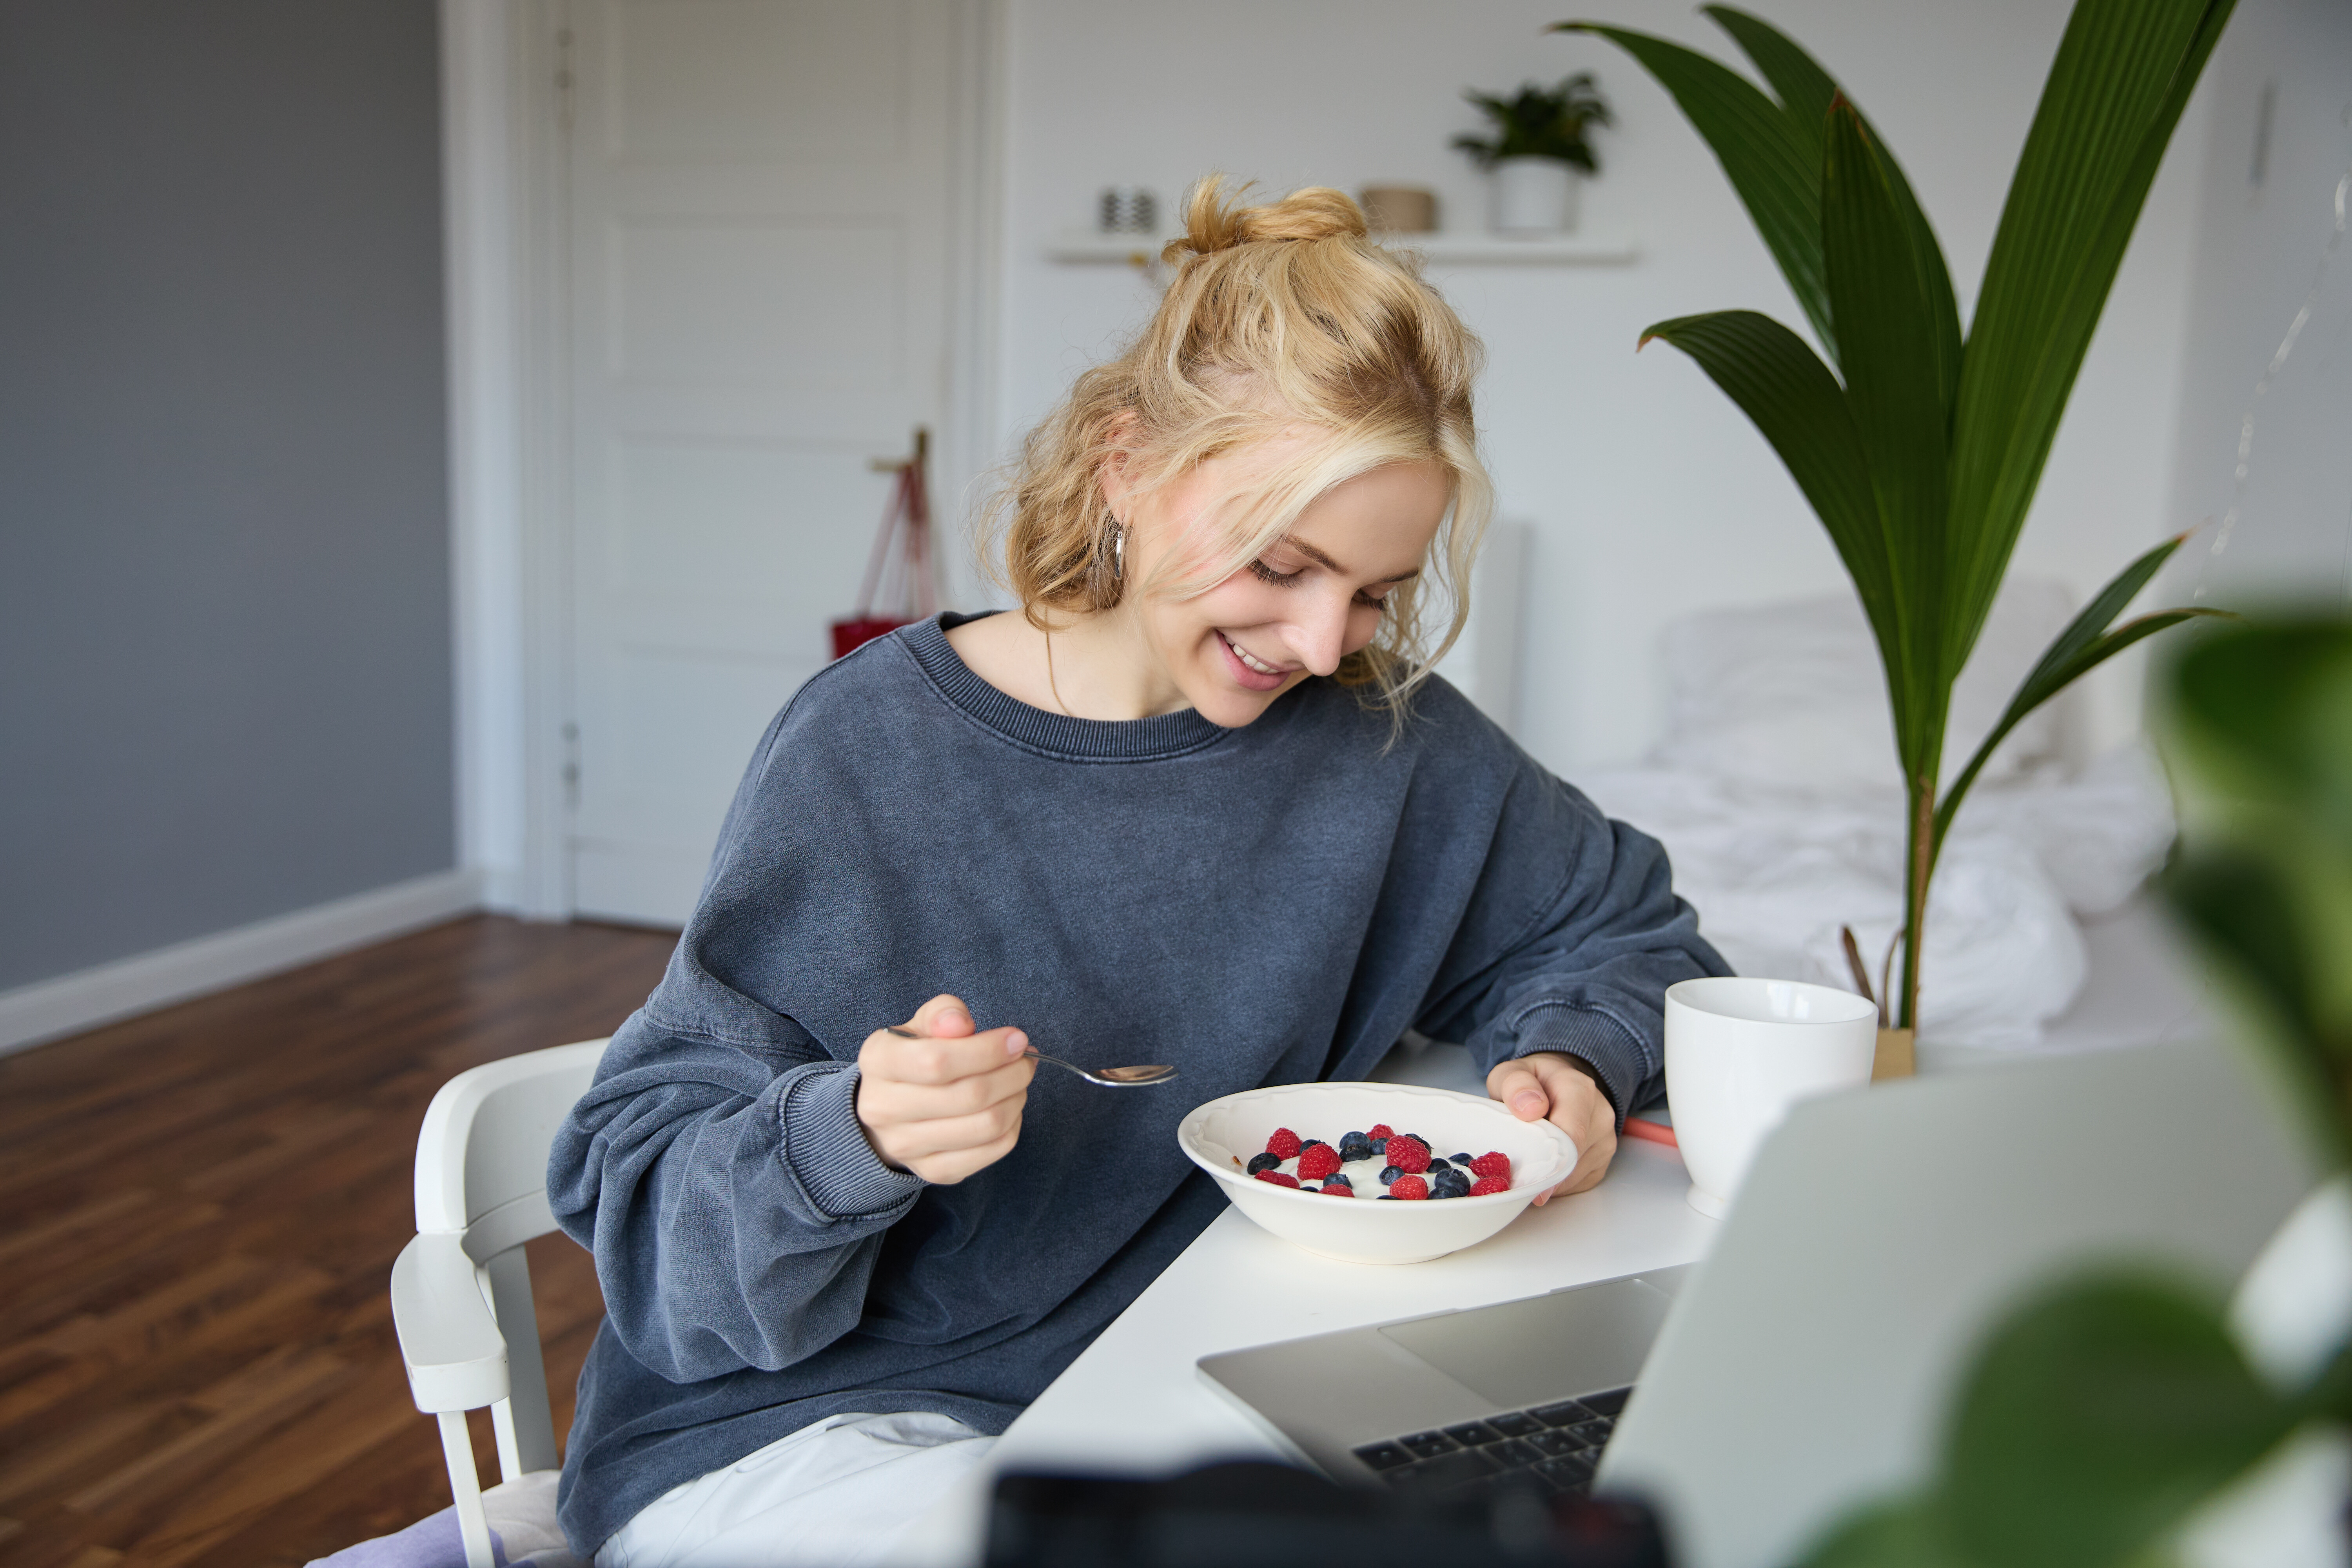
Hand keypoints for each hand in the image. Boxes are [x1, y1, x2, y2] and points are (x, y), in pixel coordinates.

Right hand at [855, 994, 1035, 1183]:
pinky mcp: (933, 1171)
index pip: (938, 1061)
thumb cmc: (915, 1057)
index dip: (988, 1050)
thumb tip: (961, 1025)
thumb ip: (943, 1014)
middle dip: (1012, 1074)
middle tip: (1026, 1060)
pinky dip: (1013, 1126)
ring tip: (1019, 1081)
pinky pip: (991, 1151)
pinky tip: (1009, 1106)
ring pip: (985, 1126)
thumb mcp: (923, 1024)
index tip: (1017, 1039)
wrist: (891, 1107)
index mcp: (878, 1061)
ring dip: (1016, 1099)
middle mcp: (883, 1109)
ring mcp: (907, 1146)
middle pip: (969, 1096)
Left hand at [1485, 1052, 1617, 1201]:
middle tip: (1513, 1174)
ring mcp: (1605, 1141)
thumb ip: (1516, 1084)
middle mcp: (1600, 1116)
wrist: (1558, 1084)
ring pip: (1572, 1177)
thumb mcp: (1512, 1071)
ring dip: (1546, 1178)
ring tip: (1526, 1161)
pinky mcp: (1602, 1162)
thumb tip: (1530, 1109)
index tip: (1525, 1178)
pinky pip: (1576, 1184)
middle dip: (1539, 1171)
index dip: (1547, 1160)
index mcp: (1579, 1090)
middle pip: (1570, 1160)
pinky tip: (1542, 1165)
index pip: (1570, 1134)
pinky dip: (1555, 1183)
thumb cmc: (1533, 1082)